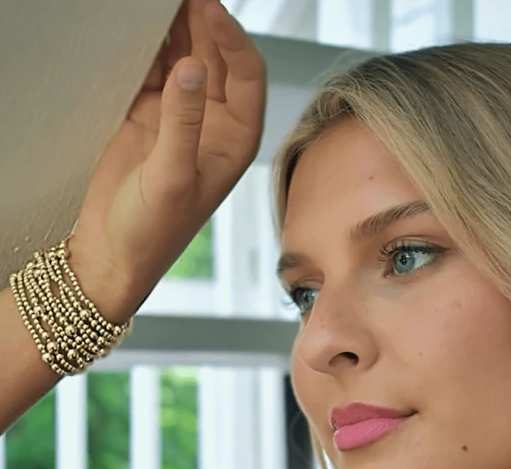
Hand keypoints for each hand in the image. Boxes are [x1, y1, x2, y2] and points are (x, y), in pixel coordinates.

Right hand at [67, 0, 265, 322]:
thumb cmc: (152, 231)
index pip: (246, 74)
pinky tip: (143, 29)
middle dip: (204, 23)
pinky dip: (150, 49)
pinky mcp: (150, 116)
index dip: (230, 37)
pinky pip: (155, 70)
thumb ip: (183, 121)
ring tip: (162, 3)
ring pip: (188, 59)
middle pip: (218, 59)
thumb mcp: (171, 177)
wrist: (113, 251)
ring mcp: (182, 118)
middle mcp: (215, 125)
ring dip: (178, 30)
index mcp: (236, 139)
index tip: (207, 7)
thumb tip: (193, 68)